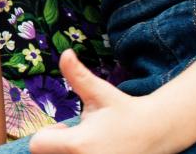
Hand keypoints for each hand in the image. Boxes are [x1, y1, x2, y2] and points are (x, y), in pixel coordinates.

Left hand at [30, 50, 170, 153]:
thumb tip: (65, 53)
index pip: (38, 144)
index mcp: (79, 145)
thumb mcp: (99, 92)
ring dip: (67, 152)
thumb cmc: (124, 110)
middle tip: (78, 136)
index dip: (49, 133)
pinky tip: (97, 151)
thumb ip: (77, 74)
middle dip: (56, 145)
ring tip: (88, 145)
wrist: (157, 132)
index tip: (66, 127)